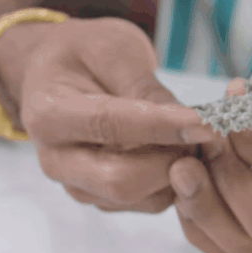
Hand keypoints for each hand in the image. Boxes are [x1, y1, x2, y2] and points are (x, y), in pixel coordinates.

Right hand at [0, 17, 216, 212]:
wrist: (56, 75)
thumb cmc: (84, 53)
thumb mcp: (115, 50)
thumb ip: (147, 89)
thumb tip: (189, 124)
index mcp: (48, 114)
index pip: (109, 126)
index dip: (160, 127)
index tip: (204, 123)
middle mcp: (55, 160)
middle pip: (120, 181)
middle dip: (170, 162)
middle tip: (203, 133)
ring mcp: (76, 184)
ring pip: (139, 198)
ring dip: (177, 174)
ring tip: (194, 137)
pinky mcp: (99, 197)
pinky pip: (146, 202)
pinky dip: (174, 182)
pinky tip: (181, 149)